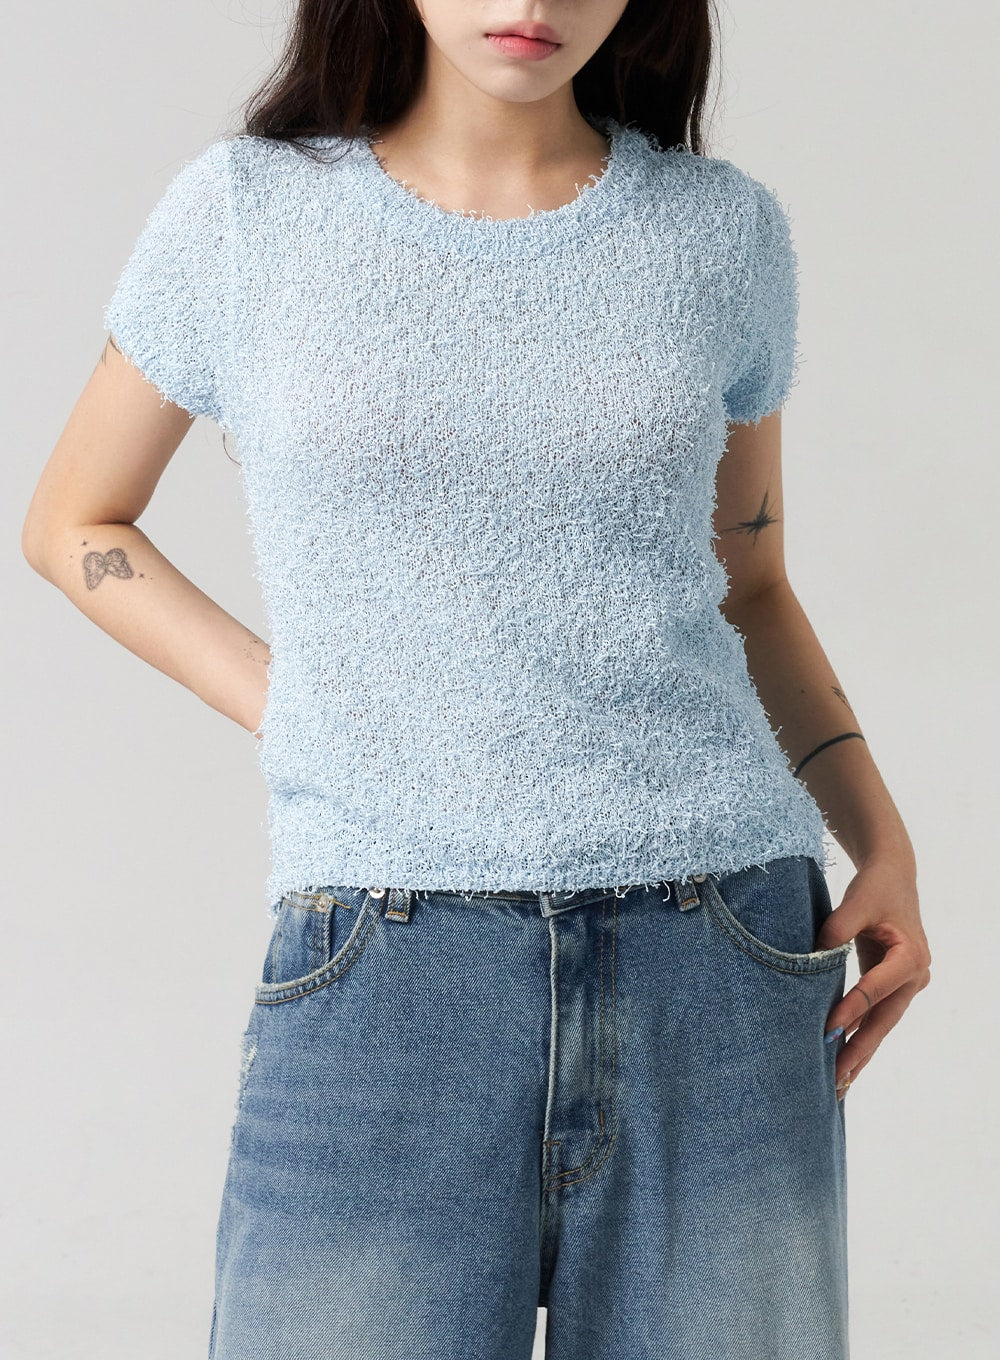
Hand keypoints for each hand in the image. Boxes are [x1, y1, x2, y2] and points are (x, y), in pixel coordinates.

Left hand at [817, 854, 930, 1097]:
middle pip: (883, 1019)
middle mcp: (915, 976)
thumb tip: (813, 959)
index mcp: (910, 956)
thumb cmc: (874, 887)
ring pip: (881, 1024)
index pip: (875, 989)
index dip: (850, 1010)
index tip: (825, 1031)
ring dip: (860, 1052)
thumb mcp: (856, 901)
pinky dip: (861, 1036)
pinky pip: (877, 1016)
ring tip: (838, 1083)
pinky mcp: (895, 987)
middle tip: (836, 1080)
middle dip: (858, 1050)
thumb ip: (837, 929)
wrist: (893, 876)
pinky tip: (845, 1061)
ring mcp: (908, 984)